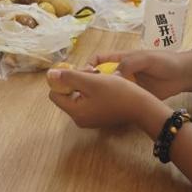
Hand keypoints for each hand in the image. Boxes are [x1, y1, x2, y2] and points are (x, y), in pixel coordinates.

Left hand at [48, 68, 167, 128]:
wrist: (141, 107)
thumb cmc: (117, 92)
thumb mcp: (91, 81)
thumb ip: (69, 77)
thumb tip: (50, 75)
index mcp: (75, 112)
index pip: (55, 94)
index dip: (62, 80)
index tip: (77, 73)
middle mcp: (79, 119)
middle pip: (66, 95)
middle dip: (76, 81)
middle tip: (92, 73)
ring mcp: (89, 119)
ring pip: (78, 96)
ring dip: (85, 84)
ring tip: (100, 77)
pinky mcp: (98, 116)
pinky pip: (88, 101)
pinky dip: (92, 91)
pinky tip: (105, 85)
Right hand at [89, 49, 191, 100]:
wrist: (183, 75)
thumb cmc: (165, 61)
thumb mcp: (146, 59)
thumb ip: (129, 64)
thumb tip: (112, 77)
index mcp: (121, 58)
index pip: (98, 59)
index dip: (88, 65)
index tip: (83, 75)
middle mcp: (121, 72)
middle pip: (100, 77)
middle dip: (91, 84)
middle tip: (84, 94)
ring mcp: (128, 85)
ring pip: (109, 90)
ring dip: (101, 96)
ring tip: (93, 104)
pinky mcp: (135, 96)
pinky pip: (120, 100)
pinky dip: (114, 105)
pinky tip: (109, 111)